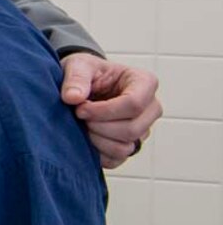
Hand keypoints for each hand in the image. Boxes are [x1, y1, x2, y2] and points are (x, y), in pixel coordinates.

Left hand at [59, 54, 161, 169]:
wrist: (83, 85)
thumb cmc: (86, 72)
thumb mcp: (78, 65)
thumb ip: (76, 78)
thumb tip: (73, 97)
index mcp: (144, 83)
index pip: (134, 104)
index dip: (103, 111)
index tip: (79, 109)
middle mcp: (151, 108)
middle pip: (132, 129)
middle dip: (99, 127)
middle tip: (79, 118)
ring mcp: (143, 129)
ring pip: (126, 147)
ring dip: (97, 140)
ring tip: (82, 127)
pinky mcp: (131, 145)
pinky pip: (117, 159)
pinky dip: (97, 153)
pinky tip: (85, 138)